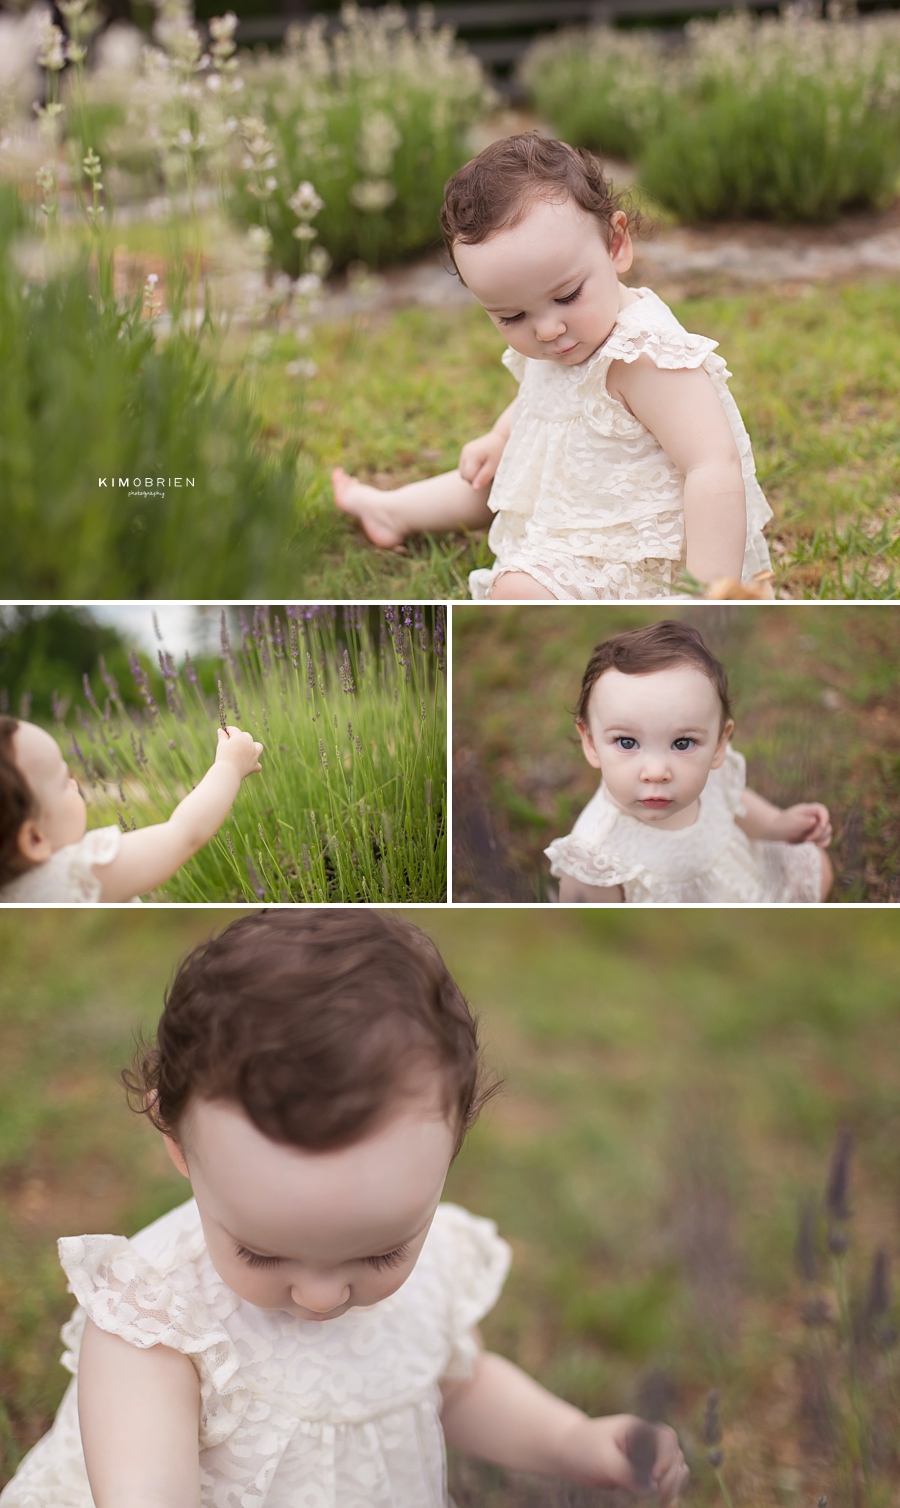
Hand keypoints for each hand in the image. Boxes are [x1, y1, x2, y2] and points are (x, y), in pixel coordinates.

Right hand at [214, 725, 263, 777]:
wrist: (229, 771)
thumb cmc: (223, 756)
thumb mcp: (221, 745)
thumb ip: (222, 736)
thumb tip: (221, 730)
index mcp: (240, 737)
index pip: (234, 730)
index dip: (228, 731)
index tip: (224, 733)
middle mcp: (250, 744)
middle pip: (246, 736)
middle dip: (239, 737)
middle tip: (231, 742)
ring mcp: (254, 754)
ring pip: (258, 746)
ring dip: (253, 747)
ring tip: (246, 750)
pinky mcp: (255, 765)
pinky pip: (258, 764)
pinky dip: (255, 764)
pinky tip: (250, 765)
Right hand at [459, 428, 506, 489]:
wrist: (502, 436)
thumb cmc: (500, 451)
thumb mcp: (494, 466)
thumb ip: (484, 477)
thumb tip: (474, 488)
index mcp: (471, 456)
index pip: (468, 478)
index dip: (478, 481)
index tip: (489, 476)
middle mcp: (465, 453)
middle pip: (464, 476)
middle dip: (475, 478)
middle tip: (488, 473)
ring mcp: (464, 452)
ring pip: (463, 473)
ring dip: (473, 475)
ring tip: (485, 468)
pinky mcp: (466, 452)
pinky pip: (465, 467)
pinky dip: (472, 470)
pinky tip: (482, 465)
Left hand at [567, 1415, 688, 1504]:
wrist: (566, 1451)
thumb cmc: (582, 1448)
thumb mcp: (604, 1459)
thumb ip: (628, 1472)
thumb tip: (652, 1489)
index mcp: (637, 1430)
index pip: (667, 1439)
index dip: (667, 1458)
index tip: (655, 1476)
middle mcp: (644, 1441)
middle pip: (674, 1454)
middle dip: (672, 1476)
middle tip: (660, 1495)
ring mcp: (643, 1456)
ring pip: (673, 1468)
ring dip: (674, 1484)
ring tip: (666, 1501)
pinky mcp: (639, 1472)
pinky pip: (661, 1480)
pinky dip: (668, 1491)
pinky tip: (668, 1504)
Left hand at [776, 802, 831, 846]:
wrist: (776, 830)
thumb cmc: (782, 824)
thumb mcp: (791, 822)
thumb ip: (803, 821)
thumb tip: (814, 821)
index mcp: (808, 810)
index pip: (821, 809)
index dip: (825, 817)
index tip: (822, 826)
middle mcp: (814, 816)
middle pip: (826, 824)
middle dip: (817, 834)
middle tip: (805, 839)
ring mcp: (816, 826)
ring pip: (826, 833)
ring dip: (817, 839)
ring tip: (804, 840)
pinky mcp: (815, 834)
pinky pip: (825, 839)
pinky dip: (821, 843)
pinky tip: (815, 845)